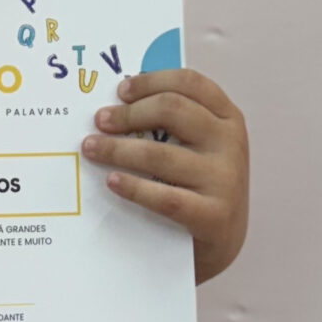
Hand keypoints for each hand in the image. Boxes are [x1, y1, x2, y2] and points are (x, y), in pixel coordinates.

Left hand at [80, 70, 248, 284]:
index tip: (120, 91)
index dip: (151, 81)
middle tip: (99, 121)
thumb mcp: (201, 146)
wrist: (223, 240)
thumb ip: (174, 122)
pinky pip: (164, 197)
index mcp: (228, 118)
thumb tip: (117, 103)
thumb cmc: (200, 184)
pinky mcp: (213, 215)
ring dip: (118, 149)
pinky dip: (133, 187)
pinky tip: (111, 181)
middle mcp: (230, 143)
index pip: (189, 83)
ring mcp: (225, 179)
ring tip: (91, 148)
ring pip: (160, 154)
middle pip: (172, 109)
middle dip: (128, 113)